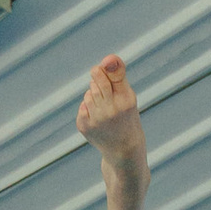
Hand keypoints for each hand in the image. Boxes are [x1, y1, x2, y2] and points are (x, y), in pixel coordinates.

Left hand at [77, 52, 145, 179]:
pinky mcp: (84, 125)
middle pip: (96, 80)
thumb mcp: (128, 96)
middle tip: (105, 87)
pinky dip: (89, 109)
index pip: (109, 74)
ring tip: (105, 109)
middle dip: (98, 78)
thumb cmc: (127, 117)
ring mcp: (96, 119)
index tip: (104, 65)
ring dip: (95, 96)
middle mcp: (111, 110)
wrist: (123, 150)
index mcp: (126, 101)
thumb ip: (118, 75)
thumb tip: (108, 59)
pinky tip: (98, 119)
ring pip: (89, 93)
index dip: (105, 66)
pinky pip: (83, 105)